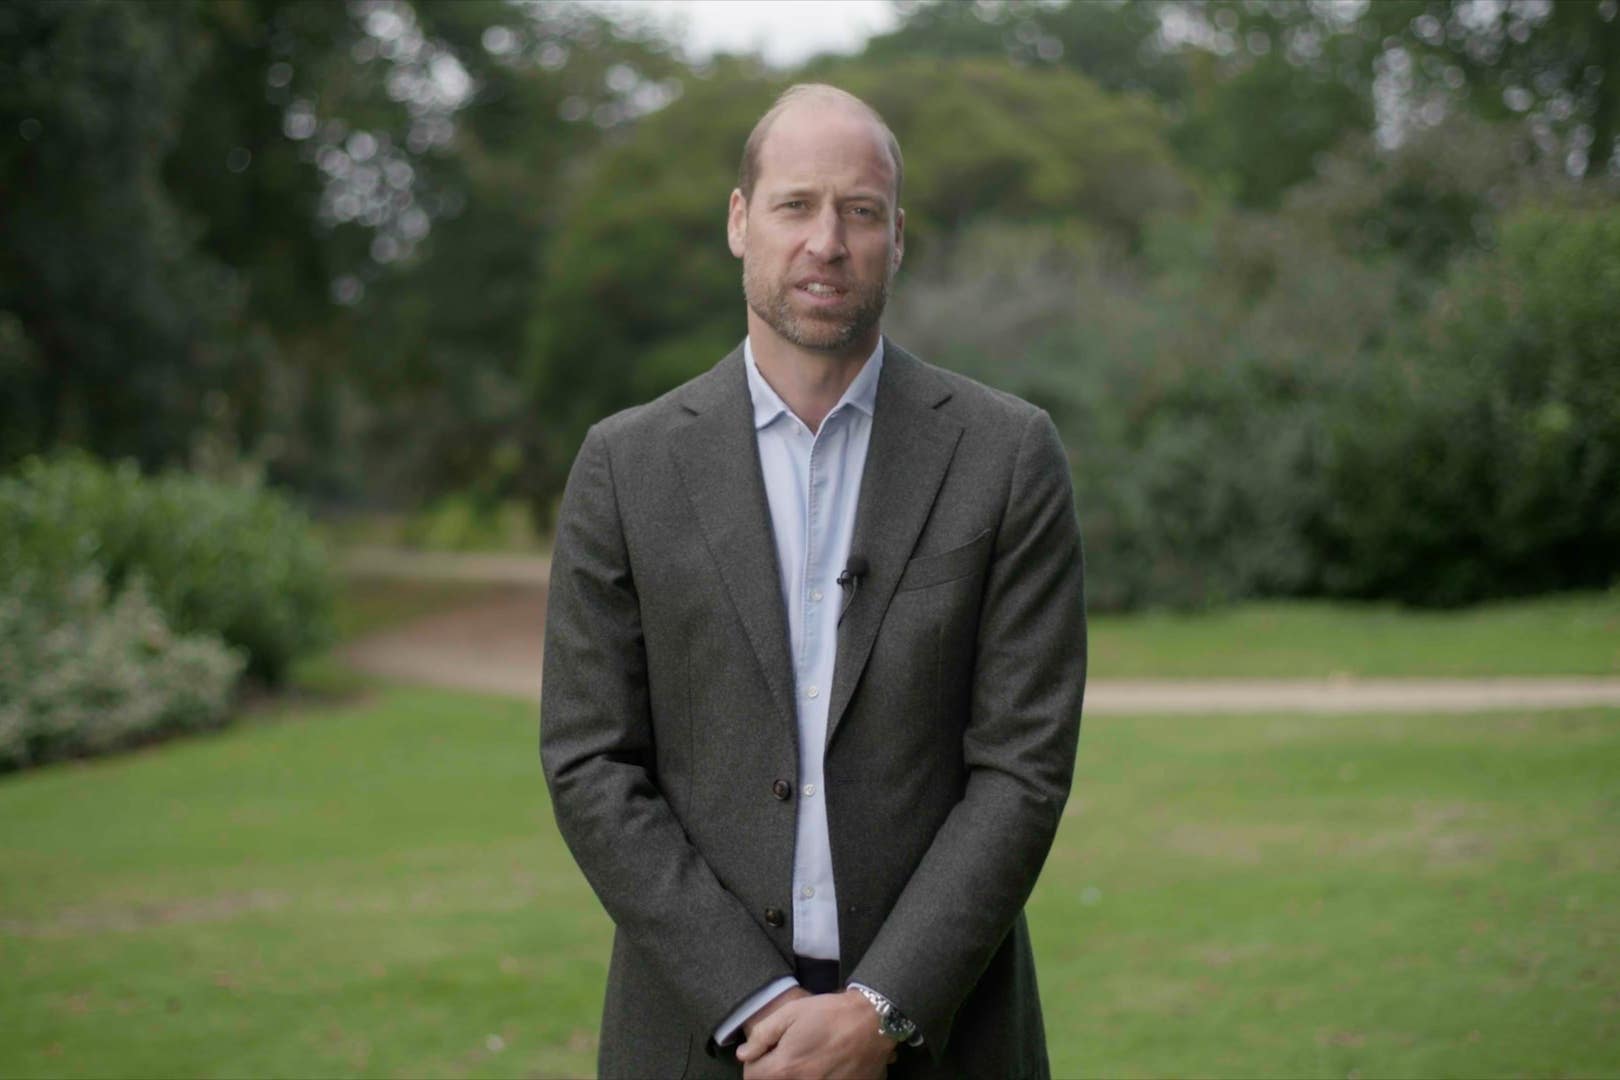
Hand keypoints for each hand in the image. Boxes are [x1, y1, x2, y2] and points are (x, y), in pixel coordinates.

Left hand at [737, 989, 897, 1078]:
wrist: (873, 1023)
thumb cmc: (830, 1013)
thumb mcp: (792, 1012)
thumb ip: (763, 1034)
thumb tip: (744, 1055)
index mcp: (785, 1068)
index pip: (752, 1077)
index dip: (754, 1063)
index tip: (765, 1053)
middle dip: (772, 1073)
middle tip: (785, 1057)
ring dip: (792, 1077)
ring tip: (803, 1062)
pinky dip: (815, 1079)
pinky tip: (822, 1068)